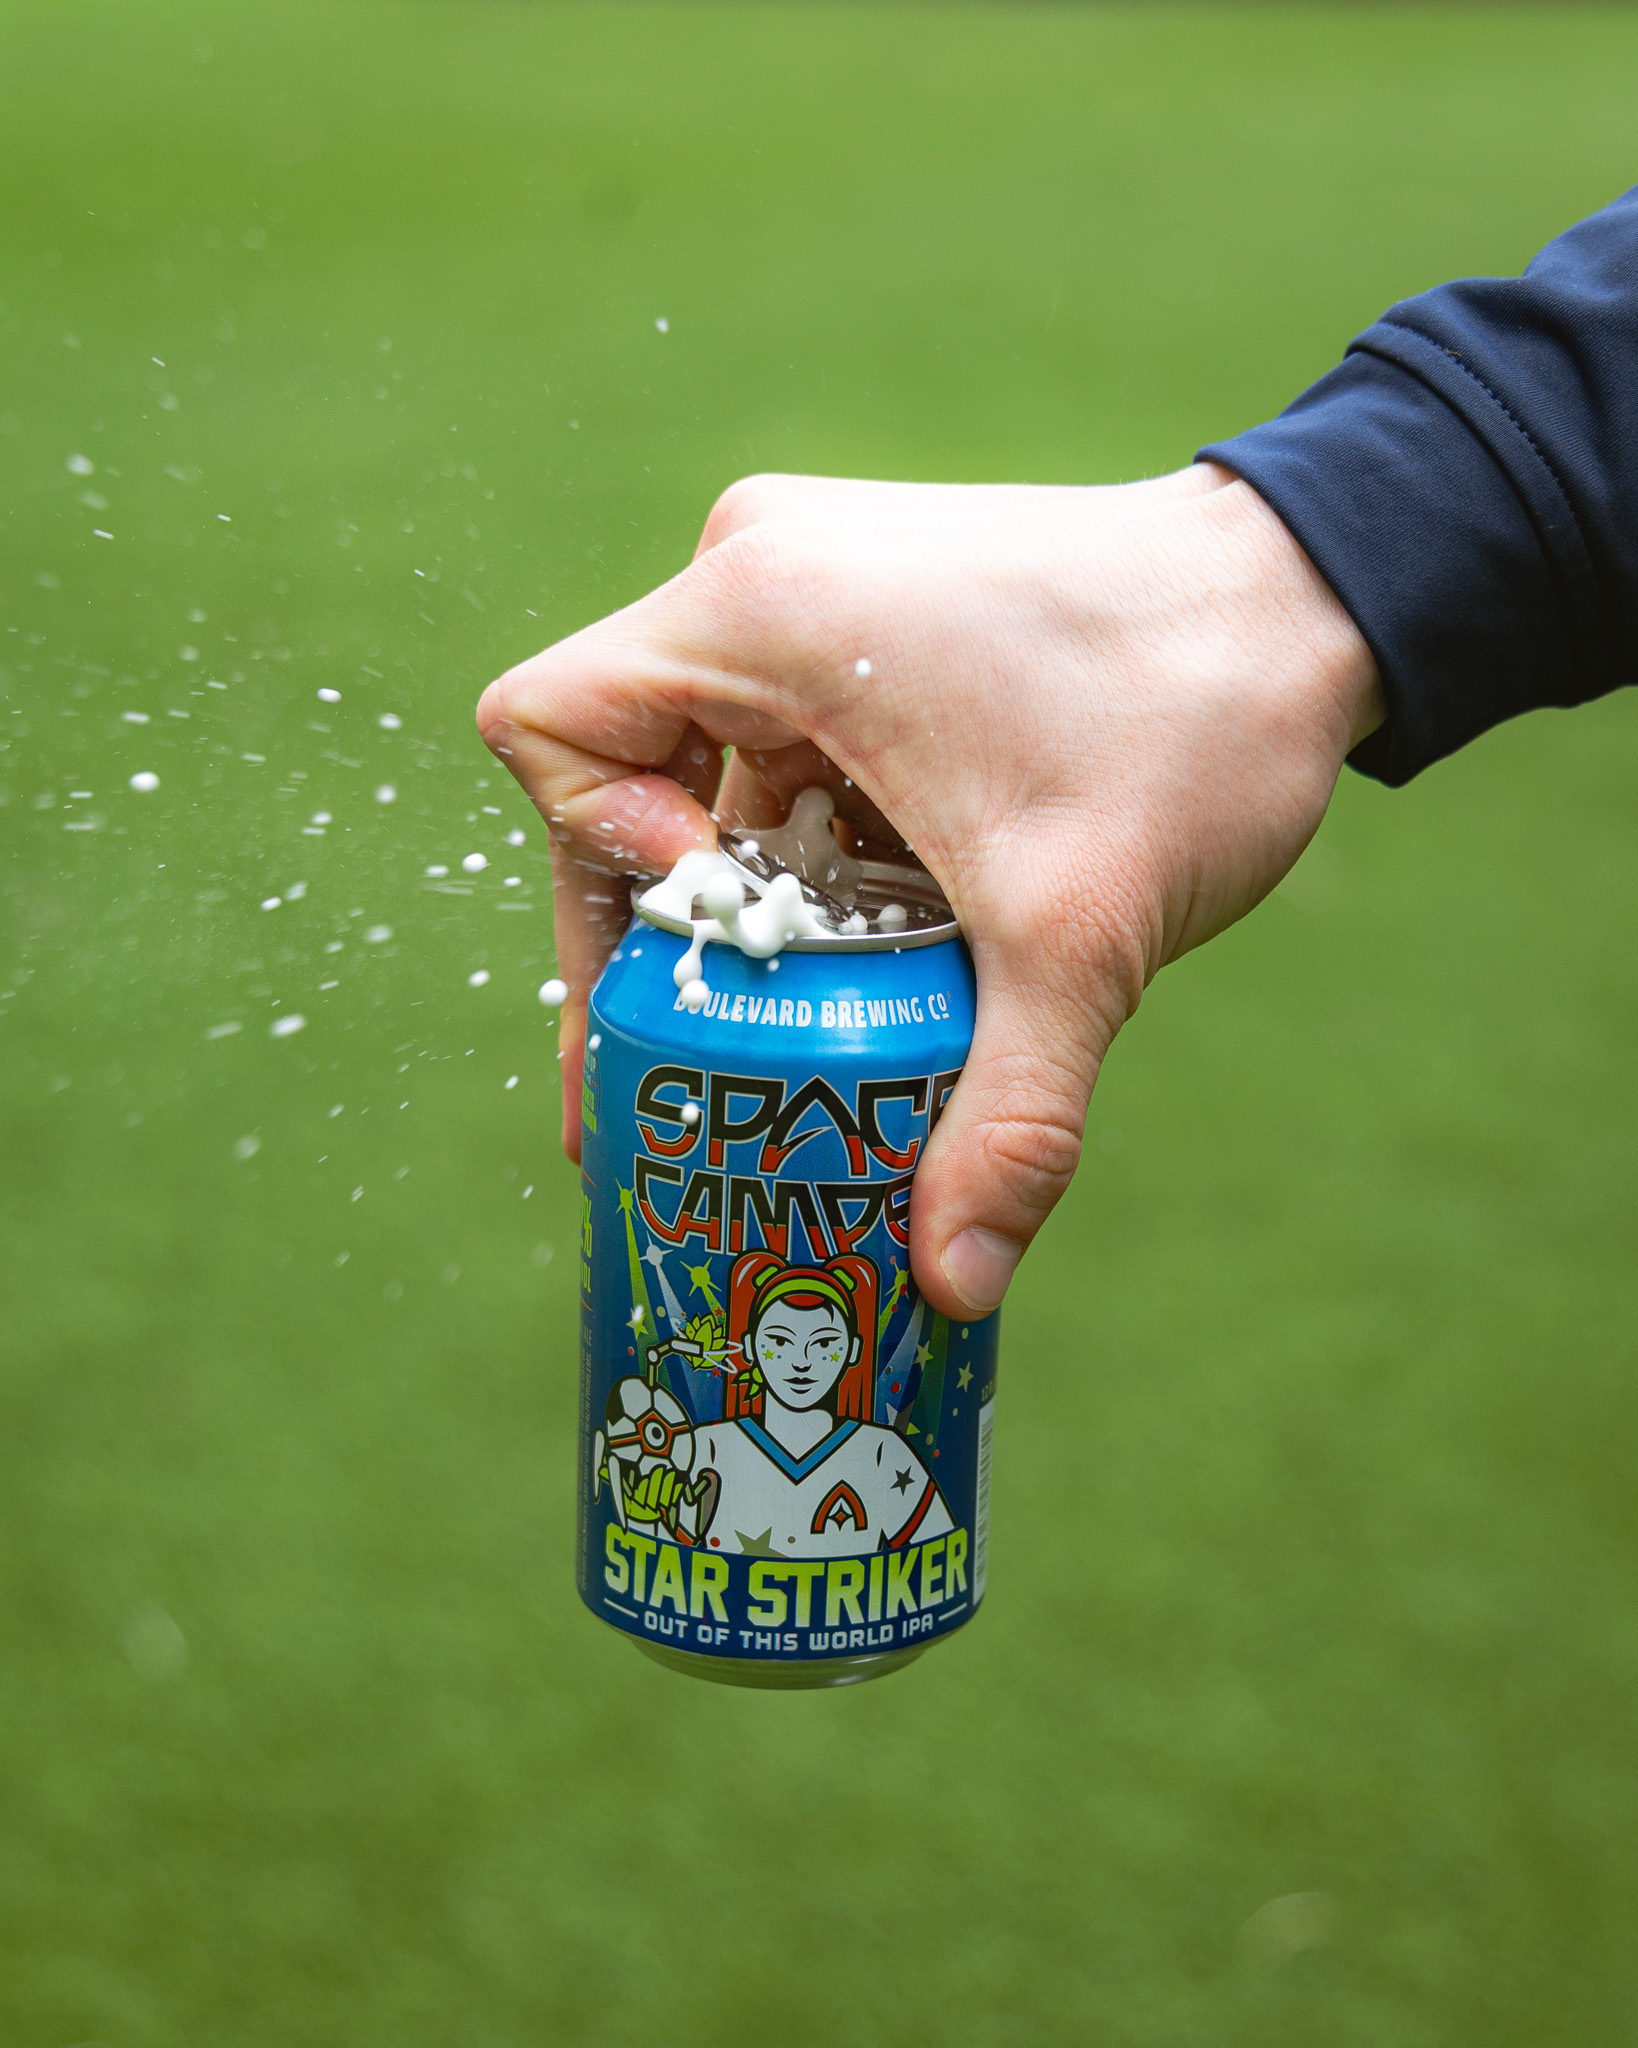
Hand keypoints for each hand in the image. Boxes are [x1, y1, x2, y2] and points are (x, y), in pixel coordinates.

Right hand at [477, 465, 1381, 1317]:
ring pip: (699, 767)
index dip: (594, 862)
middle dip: (661, 931)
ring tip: (799, 1016)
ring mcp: (816, 587)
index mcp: (763, 608)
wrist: (1313, 596)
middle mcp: (762, 573)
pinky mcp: (868, 612)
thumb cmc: (1193, 718)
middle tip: (689, 1067)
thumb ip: (1009, 1115)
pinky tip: (875, 940)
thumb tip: (952, 1283)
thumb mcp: (1079, 935)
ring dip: (744, 900)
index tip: (720, 934)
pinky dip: (803, 852)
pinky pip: (777, 745)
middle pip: (612, 770)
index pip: (549, 728)